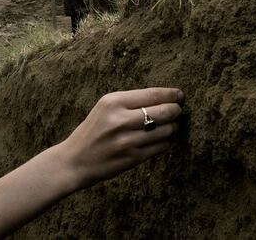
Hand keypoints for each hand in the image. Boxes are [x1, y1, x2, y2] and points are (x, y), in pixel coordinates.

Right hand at [56, 88, 182, 189]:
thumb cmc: (93, 130)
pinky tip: (162, 139)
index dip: (171, 94)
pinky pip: (161, 147)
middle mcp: (120, 120)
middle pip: (164, 111)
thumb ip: (130, 102)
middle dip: (176, 110)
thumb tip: (164, 98)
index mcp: (113, 102)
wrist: (75, 160)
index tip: (179, 95)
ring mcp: (127, 140)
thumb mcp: (105, 108)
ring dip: (173, 127)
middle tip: (177, 110)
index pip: (152, 94)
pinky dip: (166, 141)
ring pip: (166, 130)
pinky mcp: (133, 158)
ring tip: (170, 126)